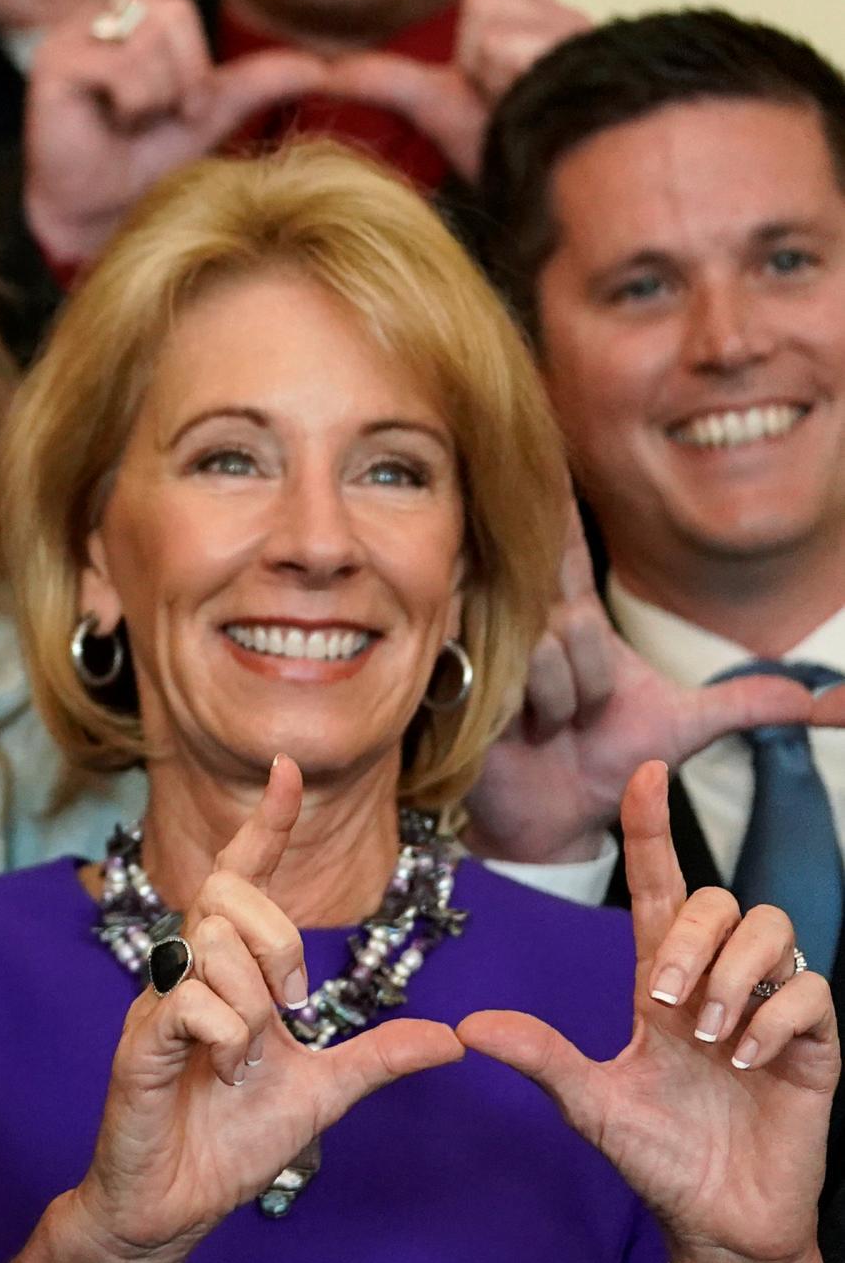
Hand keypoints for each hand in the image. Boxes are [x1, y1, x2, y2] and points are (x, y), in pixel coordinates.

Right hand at [20, 0, 328, 267]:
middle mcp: (103, 19)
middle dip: (189, 70)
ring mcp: (75, 38)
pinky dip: (135, 104)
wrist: (103, 213)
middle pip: (177, 8)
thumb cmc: (148, 164)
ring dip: (163, 92)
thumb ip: (260, 82)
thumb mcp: (214, 115)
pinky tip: (110, 121)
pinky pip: (128, 65)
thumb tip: (323, 64)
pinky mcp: (58, 63)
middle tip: (162, 112)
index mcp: (136, 22)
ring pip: (157, 33)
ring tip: (132, 120)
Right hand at [68, 759, 464, 1262]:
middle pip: (227, 892)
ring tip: (247, 1061)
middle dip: (277, 941)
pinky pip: (190, 1001)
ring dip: (252, 1007)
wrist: (177, 1203)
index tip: (290, 769)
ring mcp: (156, 1003)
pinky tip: (225, 1072)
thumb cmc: (233, 1138)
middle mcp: (185, 972)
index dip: (266, 824)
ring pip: (211, 944)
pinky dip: (227, 1038)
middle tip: (292, 1007)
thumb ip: (379, 1057)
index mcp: (228, 973)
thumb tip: (452, 1038)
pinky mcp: (137, 1043)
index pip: (243, 875)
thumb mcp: (325, 1093)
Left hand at [322, 0, 587, 182]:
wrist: (532, 181)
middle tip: (500, 94)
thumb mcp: (425, 103)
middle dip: (477, 52)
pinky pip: (513, 40)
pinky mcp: (581, 48)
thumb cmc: (492, 144)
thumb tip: (319, 70)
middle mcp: (559, 13)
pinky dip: (507, 71)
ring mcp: (575, 29)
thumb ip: (377, 77)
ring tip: (518, 98)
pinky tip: (531, 88)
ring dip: (492, 70)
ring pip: (493, 23)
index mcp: (529, 14)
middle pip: (482, 1)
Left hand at [461, 764, 836, 1262]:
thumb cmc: (657, 1154)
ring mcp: (771, 1012)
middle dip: (691, 943)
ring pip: (775, 930)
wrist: (717, 1221)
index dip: (654, 831)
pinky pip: (814, 995)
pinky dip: (775, 1019)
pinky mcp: (816, 1049)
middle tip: (665, 1006)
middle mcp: (719, 984)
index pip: (663, 890)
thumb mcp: (588, 1101)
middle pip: (721, 902)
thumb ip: (540, 1058)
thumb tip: (468, 1026)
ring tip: (707, 1036)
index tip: (646, 773)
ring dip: (734, 976)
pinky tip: (743, 1060)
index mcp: (663, 983)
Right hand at [464, 493, 834, 864]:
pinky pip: (505, 671)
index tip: (537, 442)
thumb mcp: (689, 725)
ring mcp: (488, 645)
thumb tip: (837, 700)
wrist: (556, 820)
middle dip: (589, 675)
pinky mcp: (457, 677)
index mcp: (574, 614)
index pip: (563, 541)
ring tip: (549, 729)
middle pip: (571, 614)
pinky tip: (514, 730)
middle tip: (583, 714)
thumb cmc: (610, 764)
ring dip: (559, 701)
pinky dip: (521, 707)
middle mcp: (528, 620)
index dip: (550, 495)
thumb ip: (754, 700)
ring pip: (544, 647)